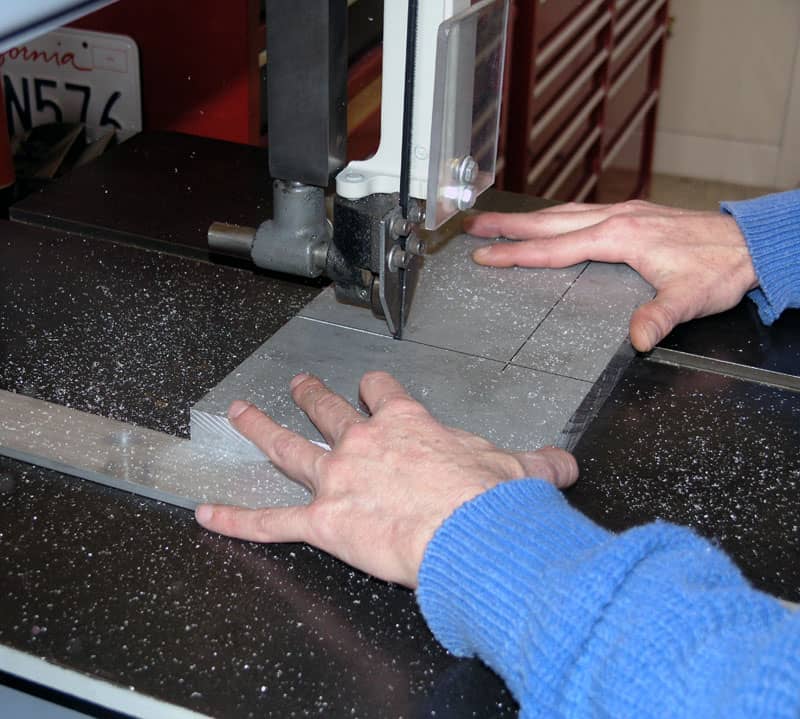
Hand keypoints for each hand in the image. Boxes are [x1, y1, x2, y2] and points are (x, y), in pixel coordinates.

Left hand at [195, 371, 577, 587]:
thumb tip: (564, 464)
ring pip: (288, 448)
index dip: (375, 388)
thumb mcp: (522, 469)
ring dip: (260, 431)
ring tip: (240, 415)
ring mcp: (337, 479)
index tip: (372, 387)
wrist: (471, 531)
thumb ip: (538, 462)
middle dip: (311, 395)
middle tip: (299, 384)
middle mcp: (364, 442)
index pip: (382, 392)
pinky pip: (270, 520)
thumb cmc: (490, 498)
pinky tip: (208, 514)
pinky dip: (236, 518)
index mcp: (406, 425)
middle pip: (328, 409)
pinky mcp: (322, 520)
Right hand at [465, 200, 758, 351]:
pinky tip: (550, 222)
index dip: (516, 254)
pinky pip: (581, 211)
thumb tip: (638, 340)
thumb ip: (659, 318)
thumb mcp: (690, 299)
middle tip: (472, 225)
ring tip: (497, 221)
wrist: (750, 243)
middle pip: (549, 221)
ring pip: (563, 212)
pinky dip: (554, 216)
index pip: (555, 248)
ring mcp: (624, 212)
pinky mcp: (633, 214)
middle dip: (507, 225)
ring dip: (527, 218)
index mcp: (620, 237)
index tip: (485, 256)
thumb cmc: (720, 268)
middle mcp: (616, 218)